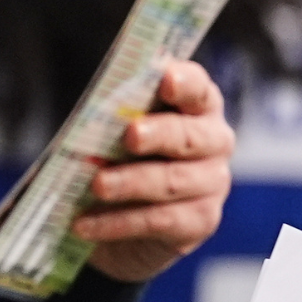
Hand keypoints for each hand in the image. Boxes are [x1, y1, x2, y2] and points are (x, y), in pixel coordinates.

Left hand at [74, 60, 233, 282]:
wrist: (123, 217)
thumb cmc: (122, 157)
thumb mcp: (115, 132)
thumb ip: (113, 122)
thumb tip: (91, 124)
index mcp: (197, 106)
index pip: (197, 89)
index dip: (184, 83)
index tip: (166, 78)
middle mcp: (214, 141)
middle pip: (189, 136)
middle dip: (158, 134)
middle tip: (130, 136)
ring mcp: (212, 183)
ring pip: (172, 181)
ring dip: (130, 183)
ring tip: (96, 185)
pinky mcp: (199, 221)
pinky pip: (160, 221)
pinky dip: (118, 222)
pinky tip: (87, 223)